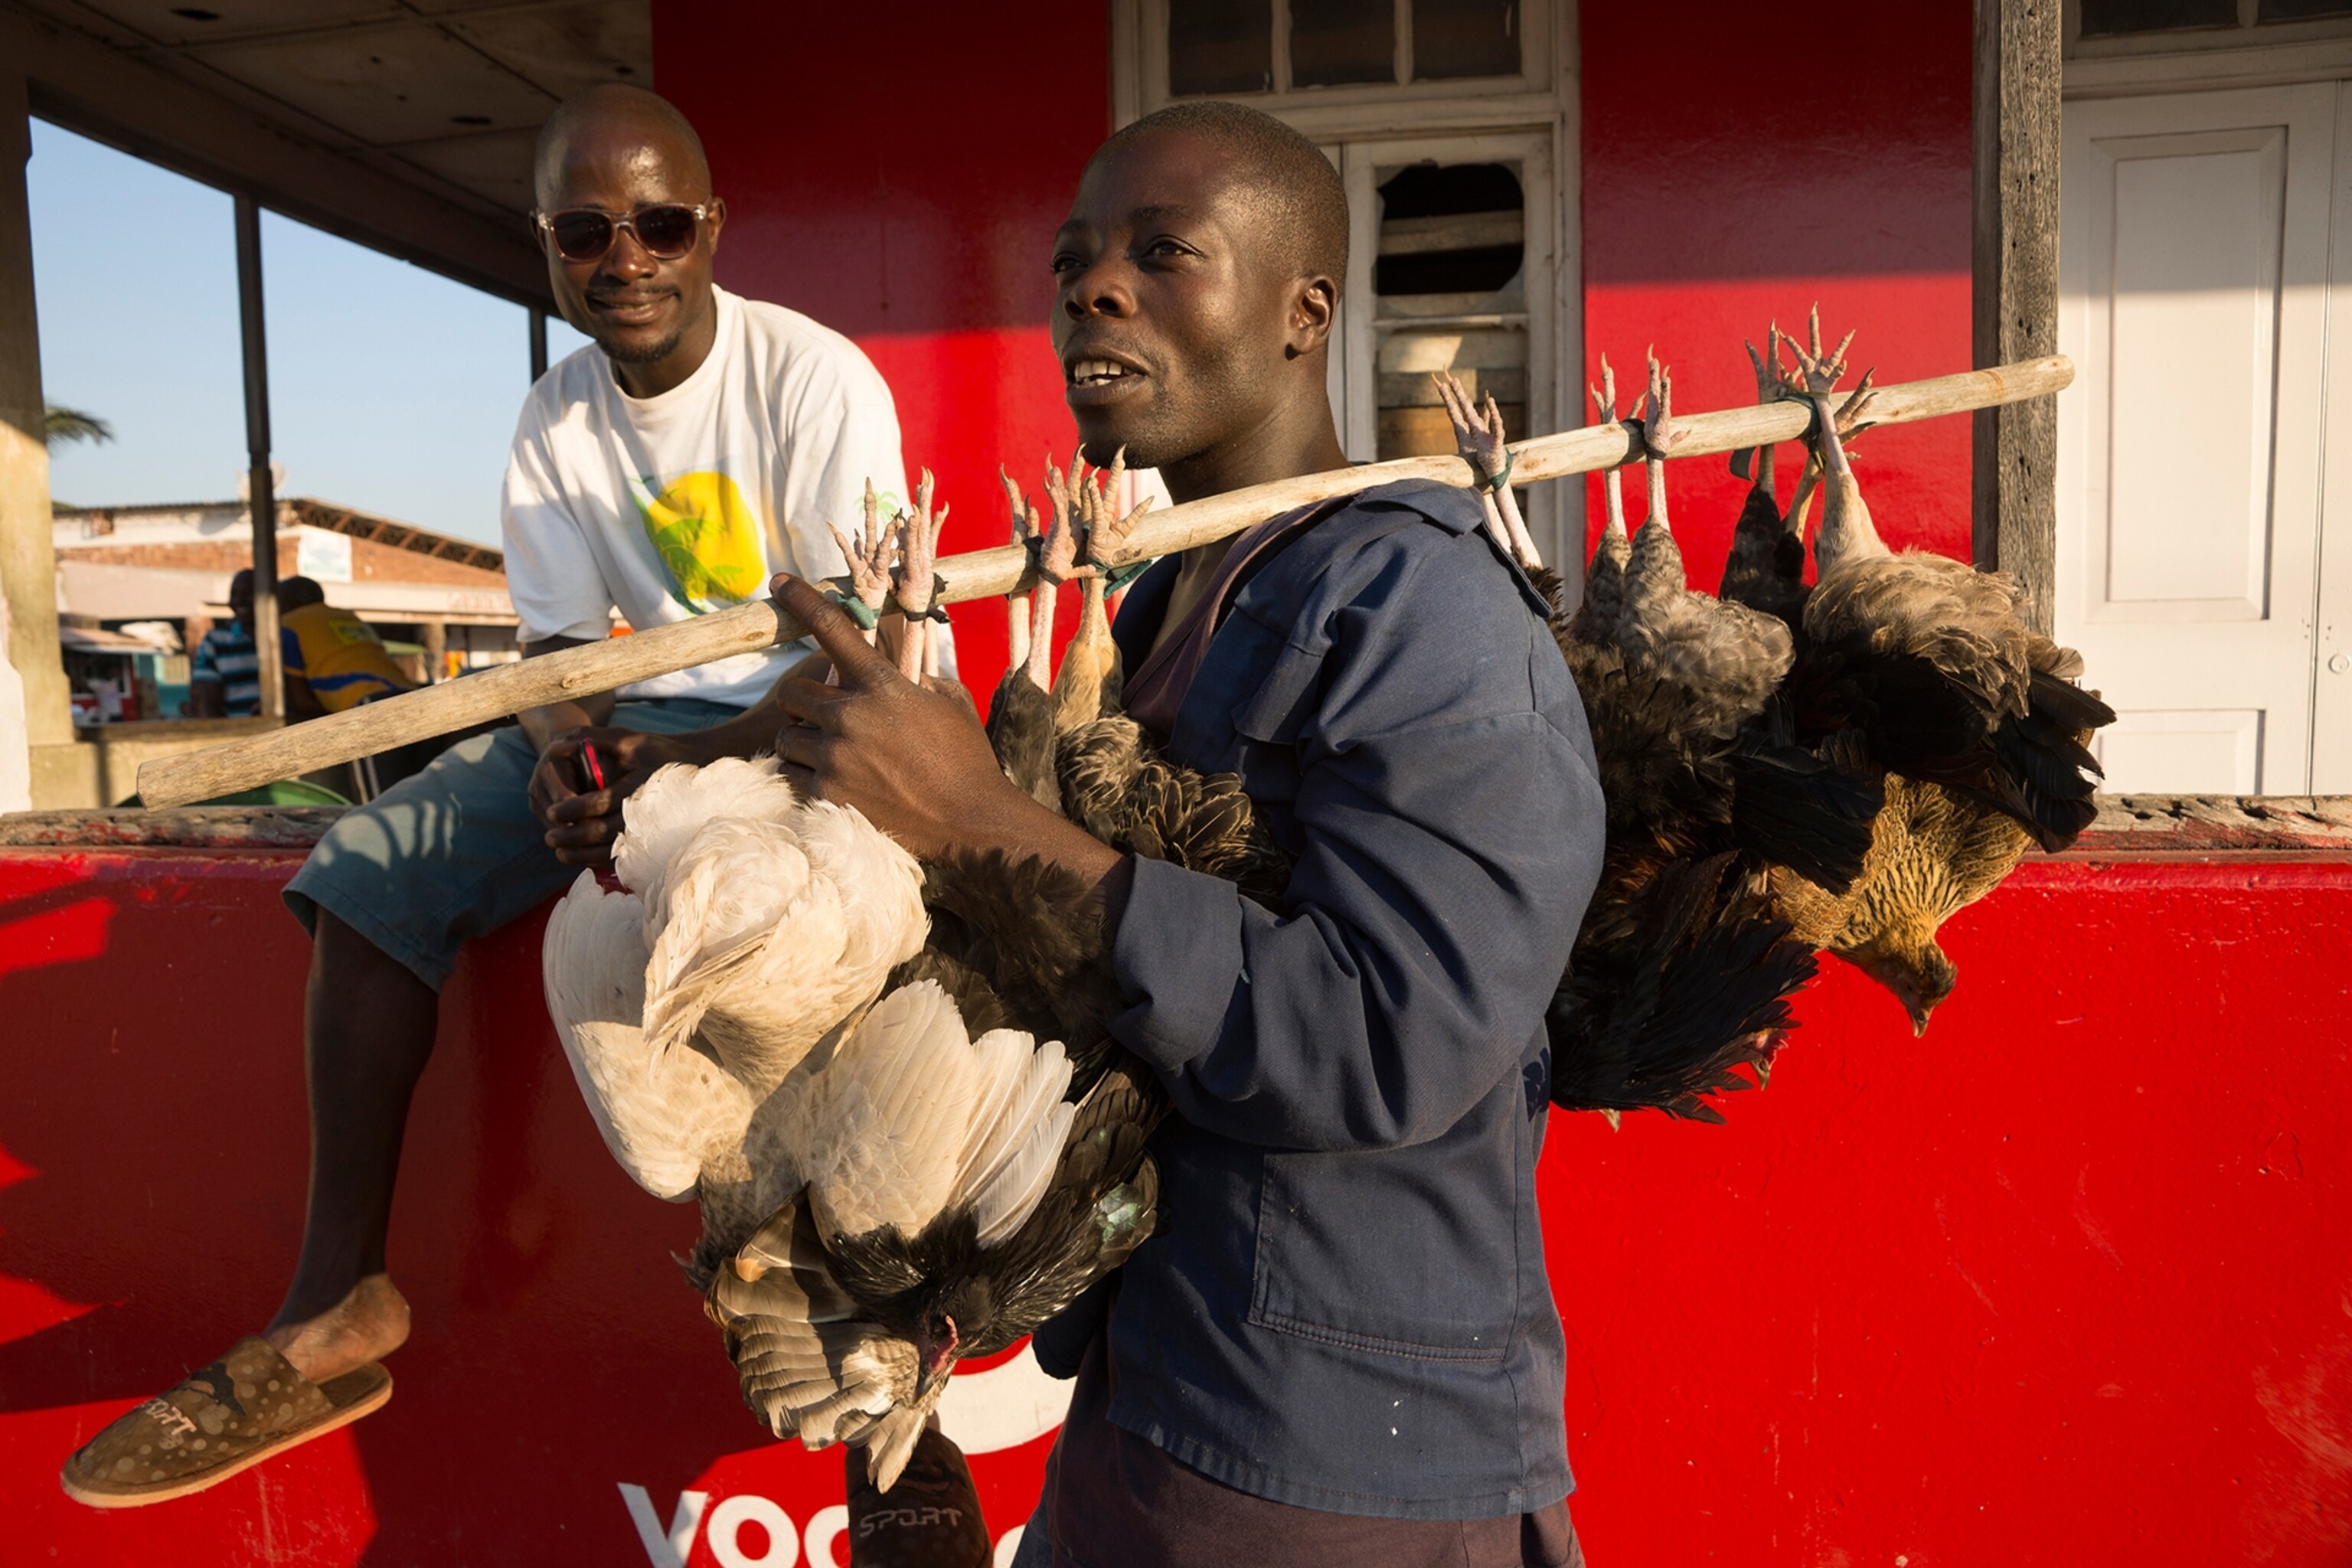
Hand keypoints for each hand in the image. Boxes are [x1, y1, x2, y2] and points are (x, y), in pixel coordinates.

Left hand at [529, 725, 692, 866]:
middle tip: (549, 836)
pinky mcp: (651, 838)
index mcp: (638, 783)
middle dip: (571, 836)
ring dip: (580, 853)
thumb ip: (590, 738)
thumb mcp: (625, 737)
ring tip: (558, 850)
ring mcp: (650, 826)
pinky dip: (596, 859)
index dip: (572, 808)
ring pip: (610, 849)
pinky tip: (578, 856)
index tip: (552, 811)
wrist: (692, 766)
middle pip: (602, 831)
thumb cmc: (653, 750)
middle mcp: (646, 808)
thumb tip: (556, 746)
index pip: (600, 801)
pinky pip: (621, 855)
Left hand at [768, 575, 1028, 860]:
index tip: (778, 583)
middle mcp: (851, 716)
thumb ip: (919, 681)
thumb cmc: (967, 761)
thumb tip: (901, 676)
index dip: (801, 600)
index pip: (831, 628)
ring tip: (832, 758)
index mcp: (882, 685)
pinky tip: (834, 784)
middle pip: (792, 694)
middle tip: (823, 718)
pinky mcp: (825, 796)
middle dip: (803, 704)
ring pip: (784, 738)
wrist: (971, 824)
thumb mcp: (951, 704)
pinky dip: (805, 778)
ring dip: (801, 744)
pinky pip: (790, 777)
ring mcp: (835, 758)